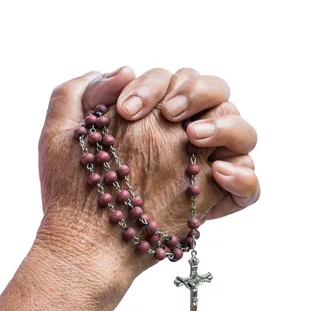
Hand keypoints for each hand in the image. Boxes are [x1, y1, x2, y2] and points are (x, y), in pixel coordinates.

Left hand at [38, 67, 259, 283]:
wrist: (86, 241)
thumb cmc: (73, 188)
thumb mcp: (60, 134)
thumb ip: (80, 91)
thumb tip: (124, 69)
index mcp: (159, 114)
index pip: (175, 80)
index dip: (155, 86)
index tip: (128, 111)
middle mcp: (189, 134)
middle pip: (218, 95)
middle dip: (197, 95)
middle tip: (170, 117)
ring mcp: (208, 165)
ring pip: (243, 133)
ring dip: (225, 128)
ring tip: (193, 138)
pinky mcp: (220, 198)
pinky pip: (250, 184)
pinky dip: (242, 177)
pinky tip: (217, 174)